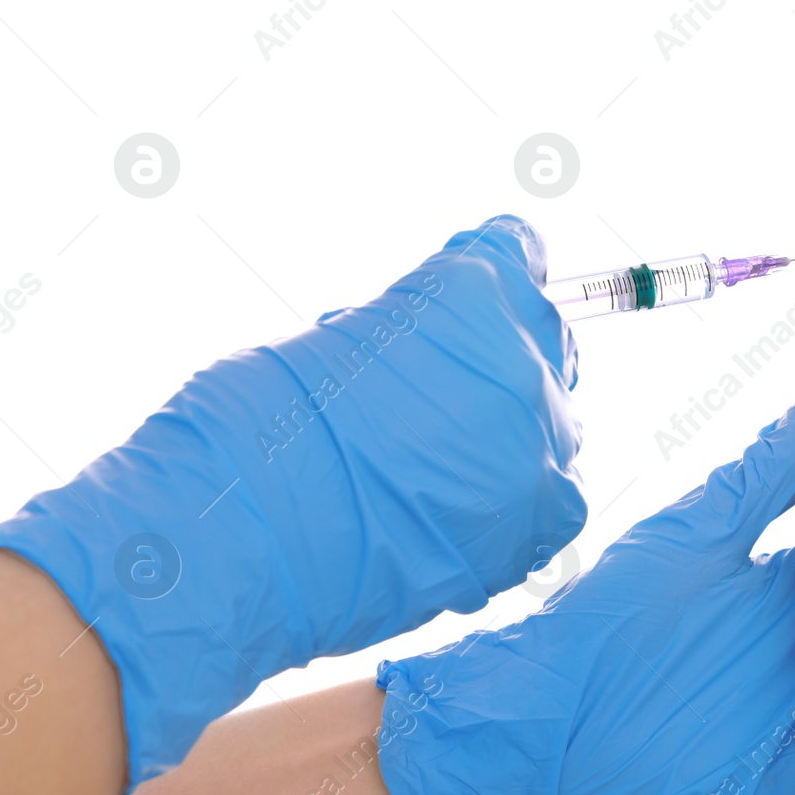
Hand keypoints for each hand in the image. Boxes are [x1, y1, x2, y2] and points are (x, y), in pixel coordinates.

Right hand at [0, 215, 585, 794]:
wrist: (237, 540)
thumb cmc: (253, 430)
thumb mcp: (335, 340)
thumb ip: (408, 332)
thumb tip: (432, 346)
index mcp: (471, 288)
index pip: (515, 253)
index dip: (487, 275)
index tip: (473, 294)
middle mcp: (522, 355)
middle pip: (542, 336)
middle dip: (499, 353)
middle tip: (443, 392)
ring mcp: (540, 439)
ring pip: (555, 417)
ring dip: (510, 429)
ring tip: (436, 462)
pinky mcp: (542, 518)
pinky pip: (557, 493)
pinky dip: (519, 498)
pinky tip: (458, 508)